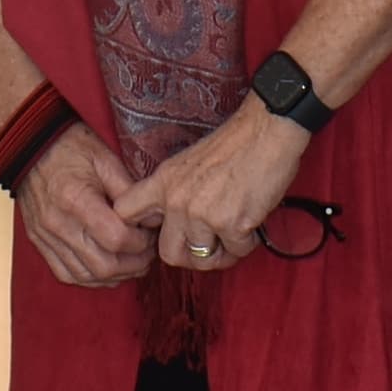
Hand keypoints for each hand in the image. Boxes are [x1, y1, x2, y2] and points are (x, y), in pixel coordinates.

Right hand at [19, 123, 154, 287]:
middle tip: (148, 253)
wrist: (30, 146)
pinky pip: (66, 274)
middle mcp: (58, 224)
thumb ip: (129, 192)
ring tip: (132, 262)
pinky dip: (90, 278)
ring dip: (115, 276)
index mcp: (76, 199)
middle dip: (134, 264)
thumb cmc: (70, 147)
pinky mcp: (39, 242)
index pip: (117, 239)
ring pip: (86, 276)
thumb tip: (151, 221)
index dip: (141, 242)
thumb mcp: (105, 160)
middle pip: (104, 265)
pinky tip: (106, 269)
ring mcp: (45, 237)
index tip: (150, 233)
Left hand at [129, 104, 314, 273]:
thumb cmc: (234, 144)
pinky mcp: (231, 224)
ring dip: (222, 253)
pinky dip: (246, 243)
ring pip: (203, 259)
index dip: (139, 230)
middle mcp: (177, 201)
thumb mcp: (187, 162)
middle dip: (191, 257)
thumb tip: (169, 222)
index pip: (125, 213)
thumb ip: (173, 191)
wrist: (266, 130)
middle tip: (208, 247)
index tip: (159, 232)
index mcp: (163, 182)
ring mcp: (202, 215)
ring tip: (234, 234)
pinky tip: (251, 224)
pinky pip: (235, 252)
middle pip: (168, 254)